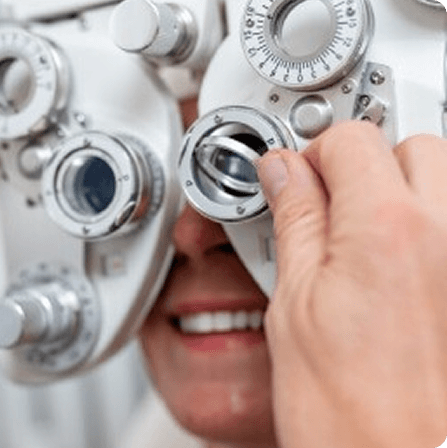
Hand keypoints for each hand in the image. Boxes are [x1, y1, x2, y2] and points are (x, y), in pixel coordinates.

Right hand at [257, 121, 446, 447]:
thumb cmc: (348, 417)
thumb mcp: (293, 308)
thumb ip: (293, 224)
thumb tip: (282, 175)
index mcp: (386, 231)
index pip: (351, 141)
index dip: (310, 154)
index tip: (292, 179)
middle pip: (409, 145)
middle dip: (361, 164)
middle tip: (324, 201)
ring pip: (442, 180)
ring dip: (396, 190)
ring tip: (355, 231)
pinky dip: (421, 226)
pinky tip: (388, 262)